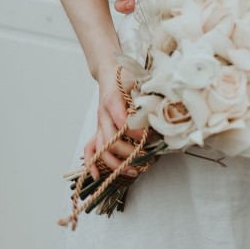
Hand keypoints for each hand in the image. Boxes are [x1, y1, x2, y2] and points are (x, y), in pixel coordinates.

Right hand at [83, 64, 143, 178]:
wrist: (109, 73)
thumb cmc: (125, 76)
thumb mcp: (138, 80)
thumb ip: (146, 96)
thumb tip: (160, 112)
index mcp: (113, 100)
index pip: (122, 122)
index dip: (136, 133)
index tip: (149, 137)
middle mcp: (104, 115)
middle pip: (111, 141)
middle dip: (128, 153)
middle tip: (145, 158)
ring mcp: (99, 124)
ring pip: (102, 149)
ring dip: (116, 164)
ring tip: (133, 171)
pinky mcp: (97, 130)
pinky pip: (90, 149)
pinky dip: (92, 164)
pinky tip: (99, 176)